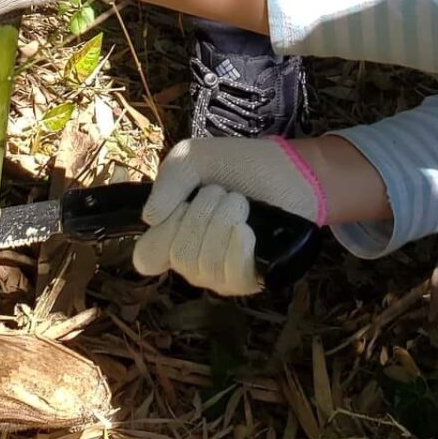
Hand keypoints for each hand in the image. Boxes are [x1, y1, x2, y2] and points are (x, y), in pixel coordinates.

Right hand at [132, 136, 326, 296]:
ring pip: (204, 265)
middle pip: (178, 255)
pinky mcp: (249, 280)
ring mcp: (221, 273)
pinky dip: (238, 246)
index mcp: (175, 233)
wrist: (291, 171)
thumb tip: (150, 218)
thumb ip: (169, 180)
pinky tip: (248, 229)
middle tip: (223, 192)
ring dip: (224, 221)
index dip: (159, 237)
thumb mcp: (195, 158)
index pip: (146, 258)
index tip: (178, 210)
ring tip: (242, 204)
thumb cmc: (241, 166)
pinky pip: (230, 276)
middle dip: (202, 213)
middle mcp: (194, 258)